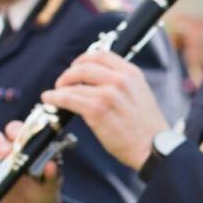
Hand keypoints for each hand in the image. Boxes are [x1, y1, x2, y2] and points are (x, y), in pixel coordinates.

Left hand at [43, 51, 167, 170]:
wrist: (152, 147)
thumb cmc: (146, 127)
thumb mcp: (140, 94)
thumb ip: (122, 83)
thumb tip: (97, 80)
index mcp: (131, 73)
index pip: (101, 55)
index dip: (83, 59)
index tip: (76, 67)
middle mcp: (120, 80)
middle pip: (84, 66)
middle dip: (69, 73)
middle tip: (62, 82)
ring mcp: (108, 94)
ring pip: (73, 83)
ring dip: (59, 87)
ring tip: (54, 93)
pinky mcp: (97, 111)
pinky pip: (69, 99)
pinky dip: (55, 98)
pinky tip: (50, 99)